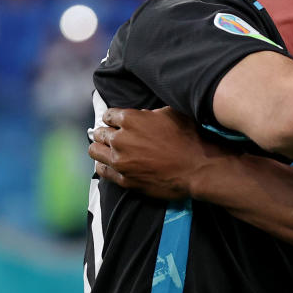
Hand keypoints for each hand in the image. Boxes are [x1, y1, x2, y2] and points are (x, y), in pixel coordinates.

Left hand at [89, 107, 224, 198]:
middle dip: (107, 133)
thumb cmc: (189, 139)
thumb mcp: (172, 114)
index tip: (118, 122)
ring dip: (101, 148)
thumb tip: (143, 116)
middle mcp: (120, 139)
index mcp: (131, 120)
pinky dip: (104, 165)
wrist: (197, 168)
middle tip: (116, 136)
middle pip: (99, 133)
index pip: (109, 115)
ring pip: (95, 151)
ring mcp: (120, 161)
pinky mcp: (123, 179)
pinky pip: (102, 170)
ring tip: (110, 150)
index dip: (114, 118)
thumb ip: (151, 113)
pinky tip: (112, 164)